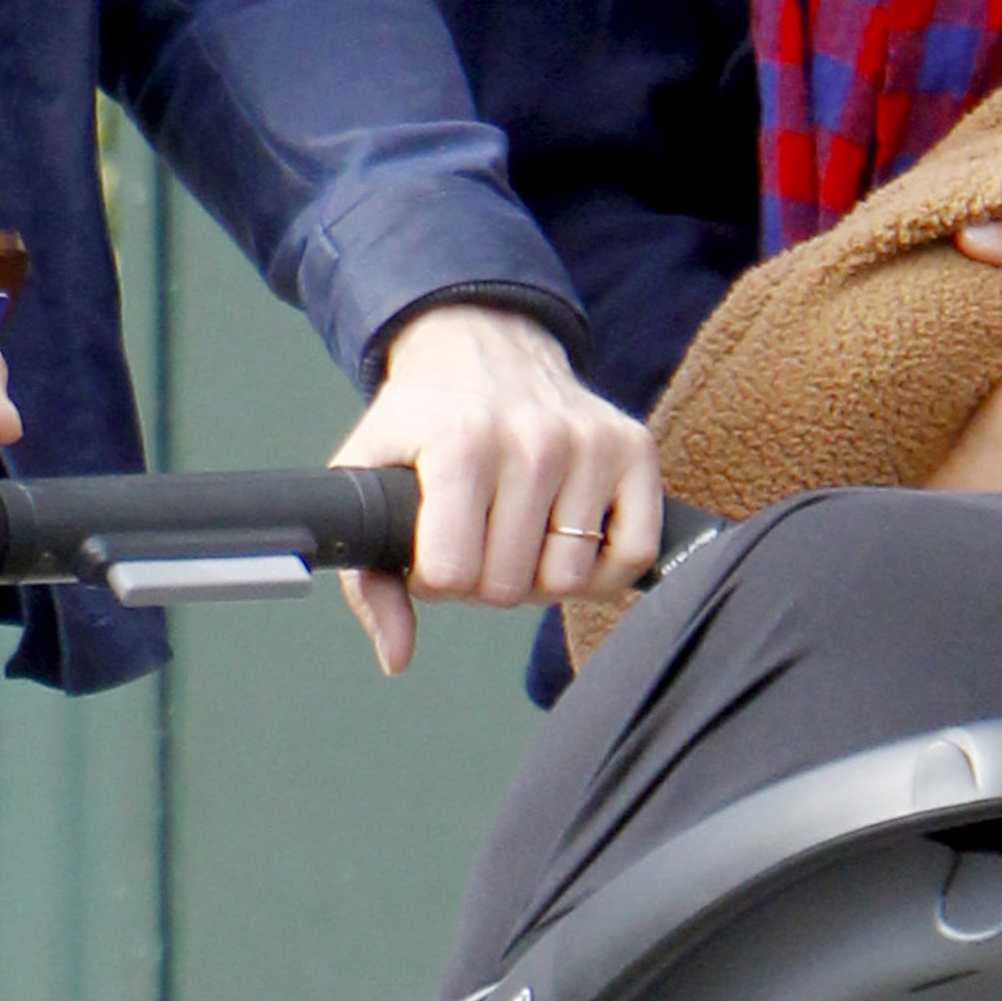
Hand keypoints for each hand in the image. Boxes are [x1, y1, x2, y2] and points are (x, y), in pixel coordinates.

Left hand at [329, 304, 661, 678]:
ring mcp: (590, 442)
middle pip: (511, 586)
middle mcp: (532, 437)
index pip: (454, 575)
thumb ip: (368, 579)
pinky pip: (633, 555)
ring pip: (569, 579)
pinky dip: (602, 568)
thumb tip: (397, 657)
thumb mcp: (366, 478)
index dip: (435, 579)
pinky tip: (568, 540)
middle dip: (485, 579)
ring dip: (540, 575)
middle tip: (477, 537)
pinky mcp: (634, 449)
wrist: (481, 343)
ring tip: (518, 534)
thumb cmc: (421, 423)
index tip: (432, 546)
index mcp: (460, 441)